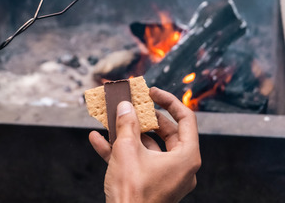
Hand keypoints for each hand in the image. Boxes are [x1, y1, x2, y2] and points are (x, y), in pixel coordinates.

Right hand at [88, 87, 200, 202]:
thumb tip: (126, 107)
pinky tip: (97, 140)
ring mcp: (166, 178)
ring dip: (127, 133)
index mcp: (187, 157)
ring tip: (109, 120)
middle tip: (129, 105)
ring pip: (148, 148)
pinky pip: (138, 163)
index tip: (151, 92)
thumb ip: (127, 124)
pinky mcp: (151, 186)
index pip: (185, 118)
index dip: (168, 100)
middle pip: (166, 132)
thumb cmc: (133, 194)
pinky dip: (121, 151)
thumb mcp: (127, 150)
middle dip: (143, 118)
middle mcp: (181, 167)